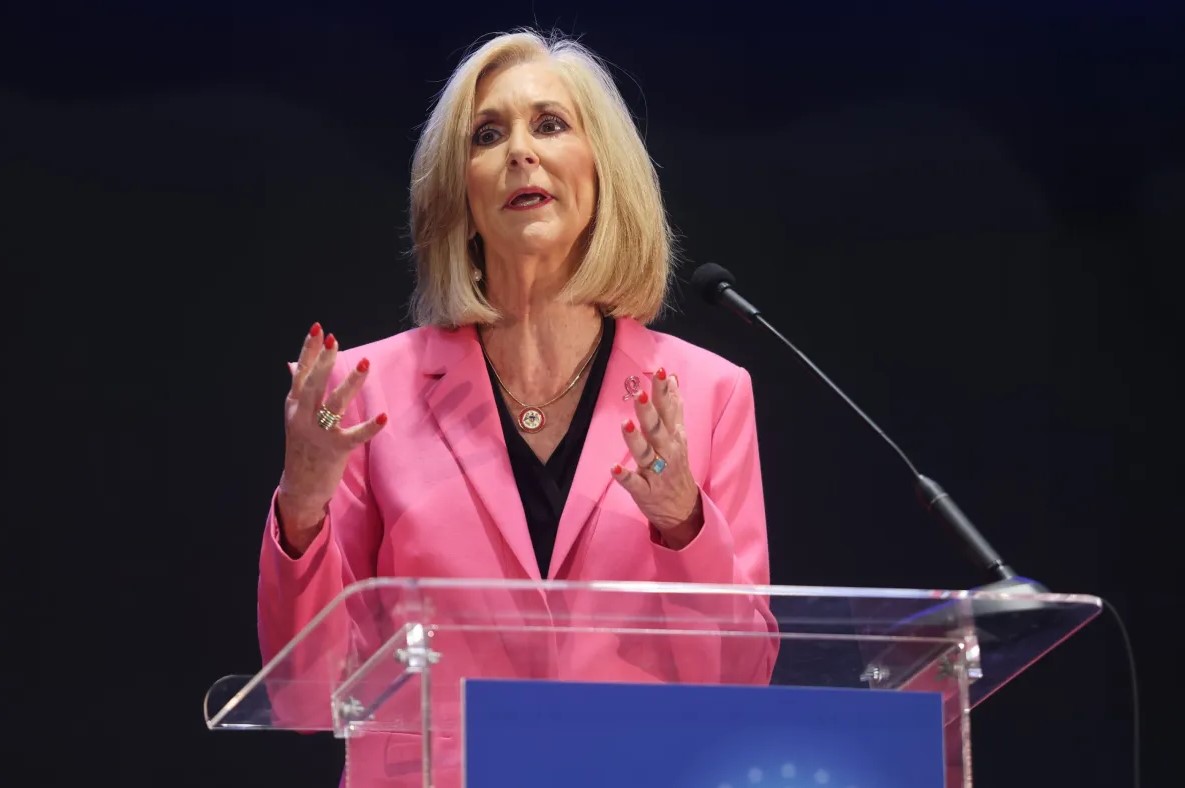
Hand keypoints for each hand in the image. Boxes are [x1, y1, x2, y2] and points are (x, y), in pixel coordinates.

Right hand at [277, 322, 386, 545]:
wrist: (300, 487)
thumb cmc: (303, 447)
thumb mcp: (295, 417)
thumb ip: (300, 393)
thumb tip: (295, 364)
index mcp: (293, 406)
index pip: (300, 373)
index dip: (309, 351)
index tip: (318, 329)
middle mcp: (302, 417)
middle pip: (313, 384)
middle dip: (324, 361)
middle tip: (334, 339)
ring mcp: (318, 433)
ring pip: (334, 403)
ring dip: (350, 382)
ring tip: (364, 363)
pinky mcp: (335, 450)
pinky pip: (355, 436)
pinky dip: (370, 427)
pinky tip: (383, 416)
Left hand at [611, 368, 702, 547]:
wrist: (684, 510)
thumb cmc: (676, 467)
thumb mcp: (679, 436)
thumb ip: (675, 408)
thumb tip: (673, 378)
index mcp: (673, 437)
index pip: (669, 410)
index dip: (664, 392)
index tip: (660, 372)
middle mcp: (667, 453)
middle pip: (657, 429)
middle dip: (649, 411)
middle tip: (639, 392)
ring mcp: (656, 473)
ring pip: (645, 454)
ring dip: (635, 439)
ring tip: (625, 424)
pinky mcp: (645, 492)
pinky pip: (634, 484)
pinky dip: (625, 476)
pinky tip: (614, 468)